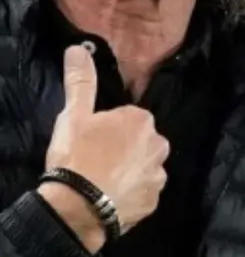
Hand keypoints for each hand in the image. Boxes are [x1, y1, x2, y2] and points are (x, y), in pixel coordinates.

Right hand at [40, 45, 169, 251]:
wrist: (78, 207)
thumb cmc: (77, 156)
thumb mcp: (73, 116)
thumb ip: (80, 81)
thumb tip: (78, 49)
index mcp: (142, 120)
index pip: (127, 118)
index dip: (107, 129)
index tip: (90, 140)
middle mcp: (159, 144)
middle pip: (139, 141)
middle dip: (122, 148)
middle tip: (95, 160)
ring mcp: (159, 174)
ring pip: (143, 166)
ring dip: (129, 170)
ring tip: (101, 180)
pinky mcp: (155, 199)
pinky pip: (143, 191)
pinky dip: (130, 192)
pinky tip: (110, 196)